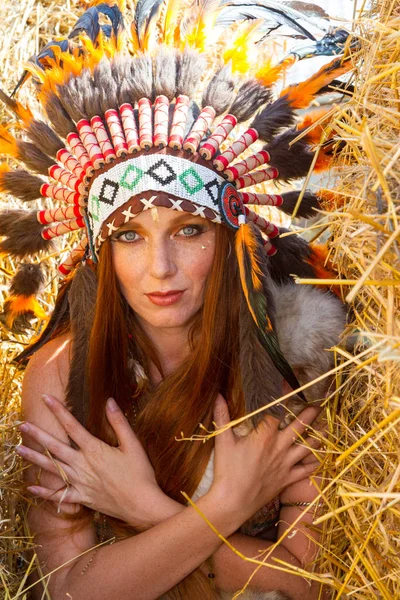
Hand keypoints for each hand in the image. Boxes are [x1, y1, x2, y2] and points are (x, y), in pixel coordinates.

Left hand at [16, 395, 179, 527]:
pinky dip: (44, 492)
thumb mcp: (132, 444)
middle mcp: (82, 465)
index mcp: (94, 450)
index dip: (58, 410)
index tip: (46, 398)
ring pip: (52, 469)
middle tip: (21, 425)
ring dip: (34, 458)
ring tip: (18, 449)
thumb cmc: (140, 473)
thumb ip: (119, 422)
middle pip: (55, 447)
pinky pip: (59, 495)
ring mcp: (80, 483)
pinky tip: (30, 487)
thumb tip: (109, 401)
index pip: (72, 426)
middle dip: (37, 435)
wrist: (142, 505)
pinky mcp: (81, 498)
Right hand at [208, 395, 319, 522]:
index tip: (290, 387)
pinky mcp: (287, 479)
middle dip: (310, 414)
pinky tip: (320, 456)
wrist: (232, 502)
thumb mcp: (222, 441)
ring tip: (327, 427)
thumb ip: (222, 416)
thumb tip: (217, 396)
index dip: (284, 399)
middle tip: (319, 405)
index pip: (277, 413)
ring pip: (308, 447)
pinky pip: (306, 469)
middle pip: (299, 427)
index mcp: (264, 436)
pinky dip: (314, 462)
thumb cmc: (226, 471)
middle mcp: (279, 447)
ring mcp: (286, 464)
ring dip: (318, 436)